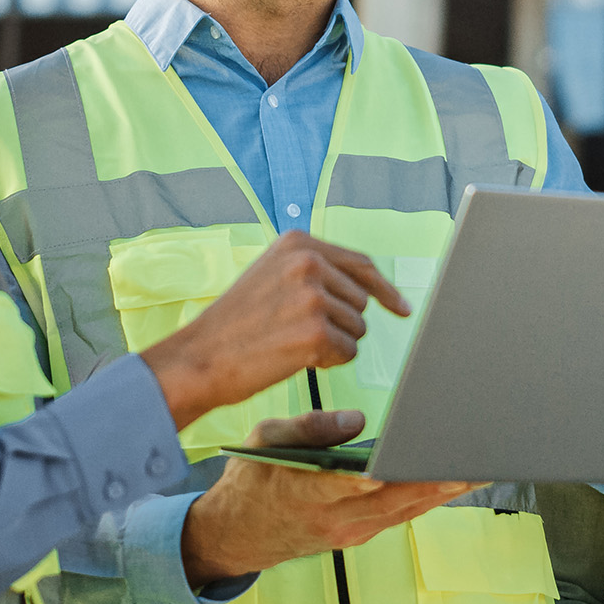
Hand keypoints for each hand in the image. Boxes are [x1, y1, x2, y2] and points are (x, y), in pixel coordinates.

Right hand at [141, 230, 407, 428]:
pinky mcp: (316, 332)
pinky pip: (348, 352)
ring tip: (291, 343)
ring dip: (334, 343)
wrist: (199, 358)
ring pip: (357, 328)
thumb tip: (368, 284)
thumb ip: (313, 269)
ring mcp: (312, 296)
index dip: (385, 290)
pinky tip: (296, 358)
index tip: (403, 309)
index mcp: (297, 242)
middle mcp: (307, 262)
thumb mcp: (271, 275)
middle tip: (299, 333)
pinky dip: (329, 362)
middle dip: (341, 322)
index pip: (360, 264)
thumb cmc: (235, 324)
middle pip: (361, 300)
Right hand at [180, 411, 481, 584]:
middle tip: (471, 461)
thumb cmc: (251, 478)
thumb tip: (358, 420)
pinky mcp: (357, 535)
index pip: (349, 484)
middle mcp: (332, 519)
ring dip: (441, 493)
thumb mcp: (264, 438)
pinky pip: (399, 518)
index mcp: (305, 490)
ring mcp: (348, 532)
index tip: (412, 462)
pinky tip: (452, 482)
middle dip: (434, 481)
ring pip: (403, 512)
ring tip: (479, 468)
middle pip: (393, 500)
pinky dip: (426, 500)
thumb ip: (309, 426)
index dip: (384, 476)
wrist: (235, 534)